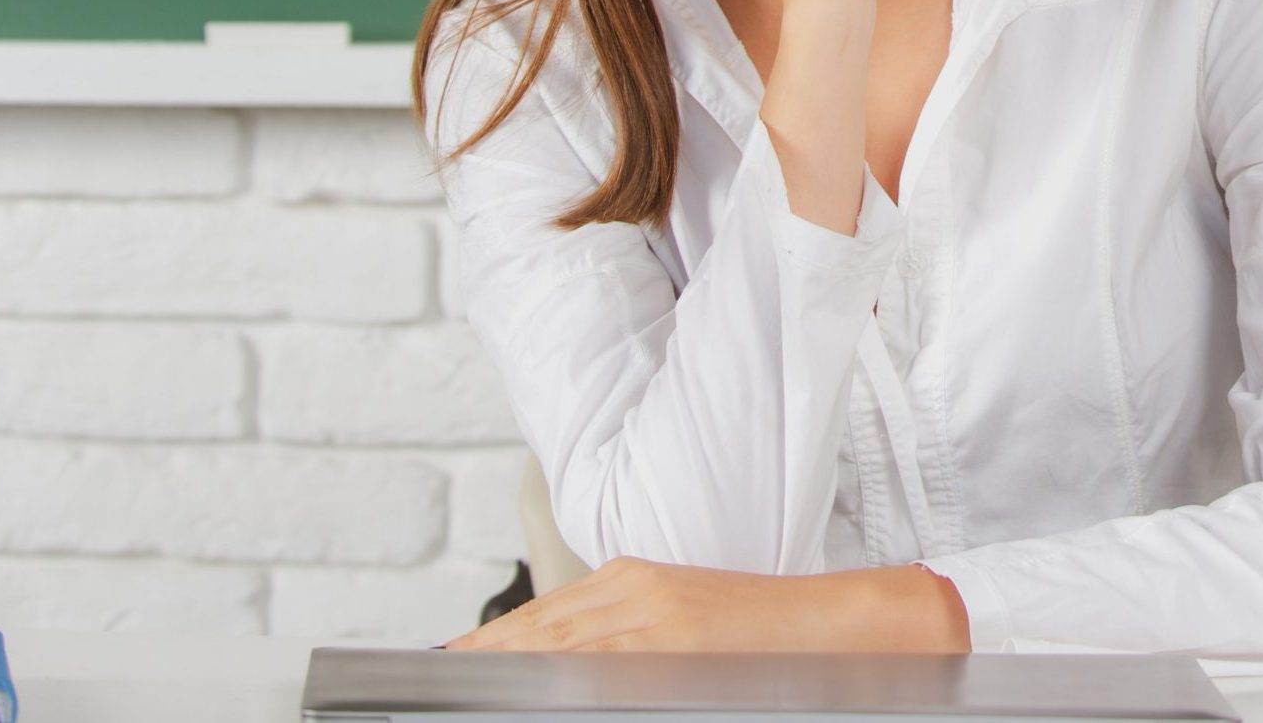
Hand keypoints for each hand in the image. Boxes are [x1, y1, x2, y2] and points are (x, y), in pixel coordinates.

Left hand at [441, 555, 813, 651]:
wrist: (822, 624)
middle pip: (539, 626)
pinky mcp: (667, 639)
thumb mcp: (677, 622)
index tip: (453, 661)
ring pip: (556, 641)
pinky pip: (594, 659)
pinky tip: (522, 683)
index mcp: (630, 579)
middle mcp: (631, 590)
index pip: (543, 614)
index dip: (493, 641)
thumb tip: (570, 668)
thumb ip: (622, 636)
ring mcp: (648, 614)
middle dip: (484, 655)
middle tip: (440, 673)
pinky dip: (554, 669)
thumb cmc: (754, 634)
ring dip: (504, 665)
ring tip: (461, 679)